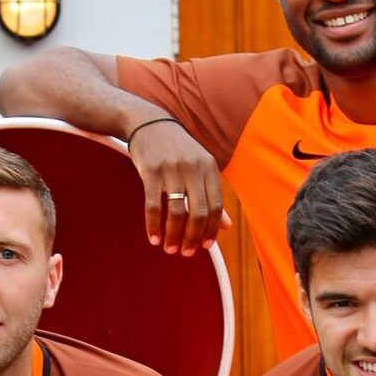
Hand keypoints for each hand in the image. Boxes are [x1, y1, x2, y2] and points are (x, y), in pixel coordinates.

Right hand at [127, 119, 231, 255]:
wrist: (149, 123)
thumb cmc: (177, 149)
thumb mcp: (199, 166)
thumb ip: (212, 195)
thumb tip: (226, 226)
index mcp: (209, 168)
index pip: (216, 206)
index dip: (211, 230)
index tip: (204, 247)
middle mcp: (193, 168)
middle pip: (198, 212)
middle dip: (192, 237)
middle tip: (185, 252)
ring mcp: (172, 169)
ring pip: (176, 212)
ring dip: (173, 235)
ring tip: (169, 248)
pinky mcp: (150, 171)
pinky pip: (153, 205)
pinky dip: (153, 225)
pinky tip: (154, 238)